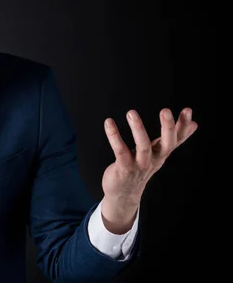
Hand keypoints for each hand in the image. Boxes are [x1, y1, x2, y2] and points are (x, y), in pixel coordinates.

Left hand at [100, 107, 197, 232]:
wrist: (124, 194)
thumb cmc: (141, 167)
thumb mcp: (159, 152)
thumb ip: (175, 138)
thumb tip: (195, 124)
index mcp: (162, 153)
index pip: (177, 138)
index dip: (183, 126)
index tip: (188, 110)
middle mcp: (154, 159)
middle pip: (166, 144)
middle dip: (168, 128)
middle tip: (166, 110)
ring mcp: (140, 165)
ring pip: (143, 147)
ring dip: (138, 129)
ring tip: (131, 112)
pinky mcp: (124, 168)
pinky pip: (120, 151)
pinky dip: (114, 136)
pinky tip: (108, 122)